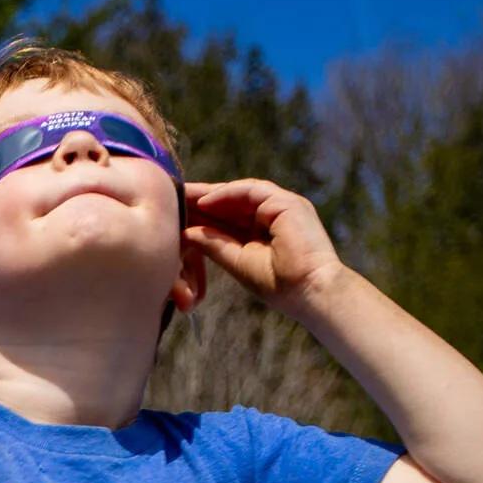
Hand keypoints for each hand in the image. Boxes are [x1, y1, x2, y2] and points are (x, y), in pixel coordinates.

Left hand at [183, 178, 349, 311]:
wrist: (311, 292)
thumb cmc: (280, 286)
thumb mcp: (238, 262)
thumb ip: (215, 245)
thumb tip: (187, 233)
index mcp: (263, 231)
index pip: (228, 217)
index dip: (202, 214)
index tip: (175, 213)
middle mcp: (273, 214)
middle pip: (231, 202)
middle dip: (201, 200)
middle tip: (172, 197)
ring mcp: (281, 206)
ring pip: (239, 194)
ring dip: (210, 194)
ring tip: (183, 196)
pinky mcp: (287, 202)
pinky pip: (251, 190)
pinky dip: (227, 194)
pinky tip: (204, 201)